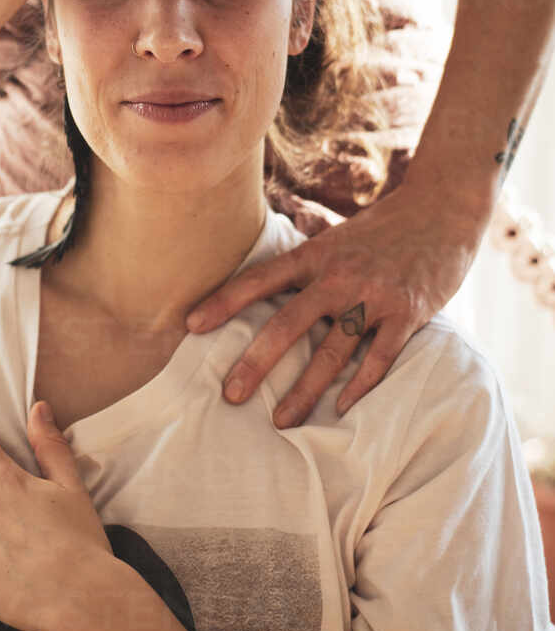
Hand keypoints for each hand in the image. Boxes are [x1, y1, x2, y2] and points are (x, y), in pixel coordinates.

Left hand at [185, 184, 486, 425]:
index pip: (260, 279)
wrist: (440, 210)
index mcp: (315, 255)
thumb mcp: (335, 238)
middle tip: (230, 395)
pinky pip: (380, 357)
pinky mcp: (408, 313)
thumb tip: (265, 290)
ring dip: (304, 389)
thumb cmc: (381, 228)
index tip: (191, 326)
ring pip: (333, 351)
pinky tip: (341, 408)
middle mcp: (339, 275)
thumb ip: (306, 265)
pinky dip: (360, 385)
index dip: (223, 301)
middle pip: (289, 323)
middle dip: (256, 362)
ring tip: (281, 421)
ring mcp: (374, 295)